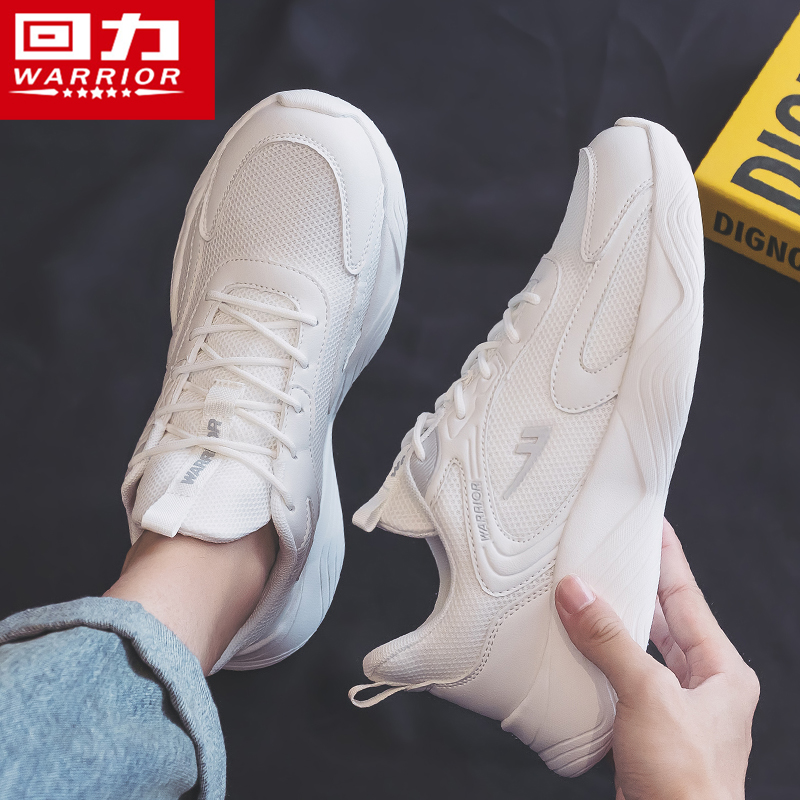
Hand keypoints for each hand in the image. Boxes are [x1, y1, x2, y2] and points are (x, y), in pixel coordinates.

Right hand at [555, 519, 758, 799]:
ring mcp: (673, 708)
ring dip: (613, 623)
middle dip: (637, 585)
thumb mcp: (649, 696)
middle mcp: (702, 686)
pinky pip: (621, 678)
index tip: (650, 524)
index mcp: (721, 671)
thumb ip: (611, 641)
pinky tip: (578, 647)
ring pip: (641, 649)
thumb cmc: (687, 782)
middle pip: (665, 619)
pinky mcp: (646, 728)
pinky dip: (599, 659)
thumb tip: (578, 593)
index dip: (668, 557)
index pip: (689, 596)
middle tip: (612, 551)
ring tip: (588, 590)